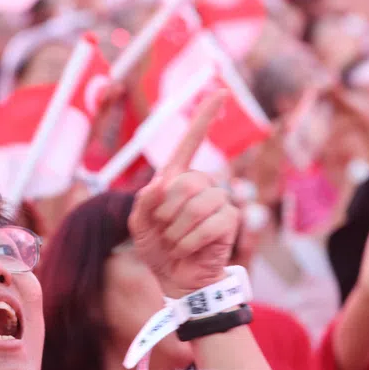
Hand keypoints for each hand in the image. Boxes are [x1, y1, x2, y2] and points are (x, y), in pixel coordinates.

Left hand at [127, 93, 239, 297]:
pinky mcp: (230, 221)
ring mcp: (219, 201)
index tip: (220, 91)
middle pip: (186, 181)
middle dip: (166, 211)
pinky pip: (211, 224)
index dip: (204, 117)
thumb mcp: (138, 223)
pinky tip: (187, 249)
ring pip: (197, 204)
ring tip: (175, 241)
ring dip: (177, 229)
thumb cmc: (157, 247)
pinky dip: (190, 241)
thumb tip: (162, 183)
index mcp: (177, 178)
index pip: (190, 142)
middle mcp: (201, 184)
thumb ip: (143, 201)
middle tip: (163, 230)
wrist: (175, 277)